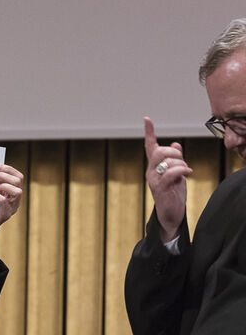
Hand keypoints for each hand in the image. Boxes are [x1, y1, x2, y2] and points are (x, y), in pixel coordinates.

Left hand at [0, 164, 22, 228]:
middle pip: (18, 181)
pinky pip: (4, 201)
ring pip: (17, 191)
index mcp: (15, 191)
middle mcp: (17, 198)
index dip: (9, 169)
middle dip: (4, 176)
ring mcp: (14, 206)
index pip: (19, 176)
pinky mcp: (7, 213)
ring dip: (4, 186)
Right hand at [144, 117, 192, 241]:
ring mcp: (153, 180)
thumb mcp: (176, 172)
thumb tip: (175, 144)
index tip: (147, 119)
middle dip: (175, 153)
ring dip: (182, 164)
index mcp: (153, 166)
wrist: (170, 214)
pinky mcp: (160, 188)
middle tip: (183, 162)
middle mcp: (150, 171)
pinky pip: (172, 172)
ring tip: (185, 172)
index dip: (149, 132)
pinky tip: (187, 175)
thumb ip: (175, 159)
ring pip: (168, 161)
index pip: (150, 146)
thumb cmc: (173, 193)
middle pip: (160, 151)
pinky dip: (182, 171)